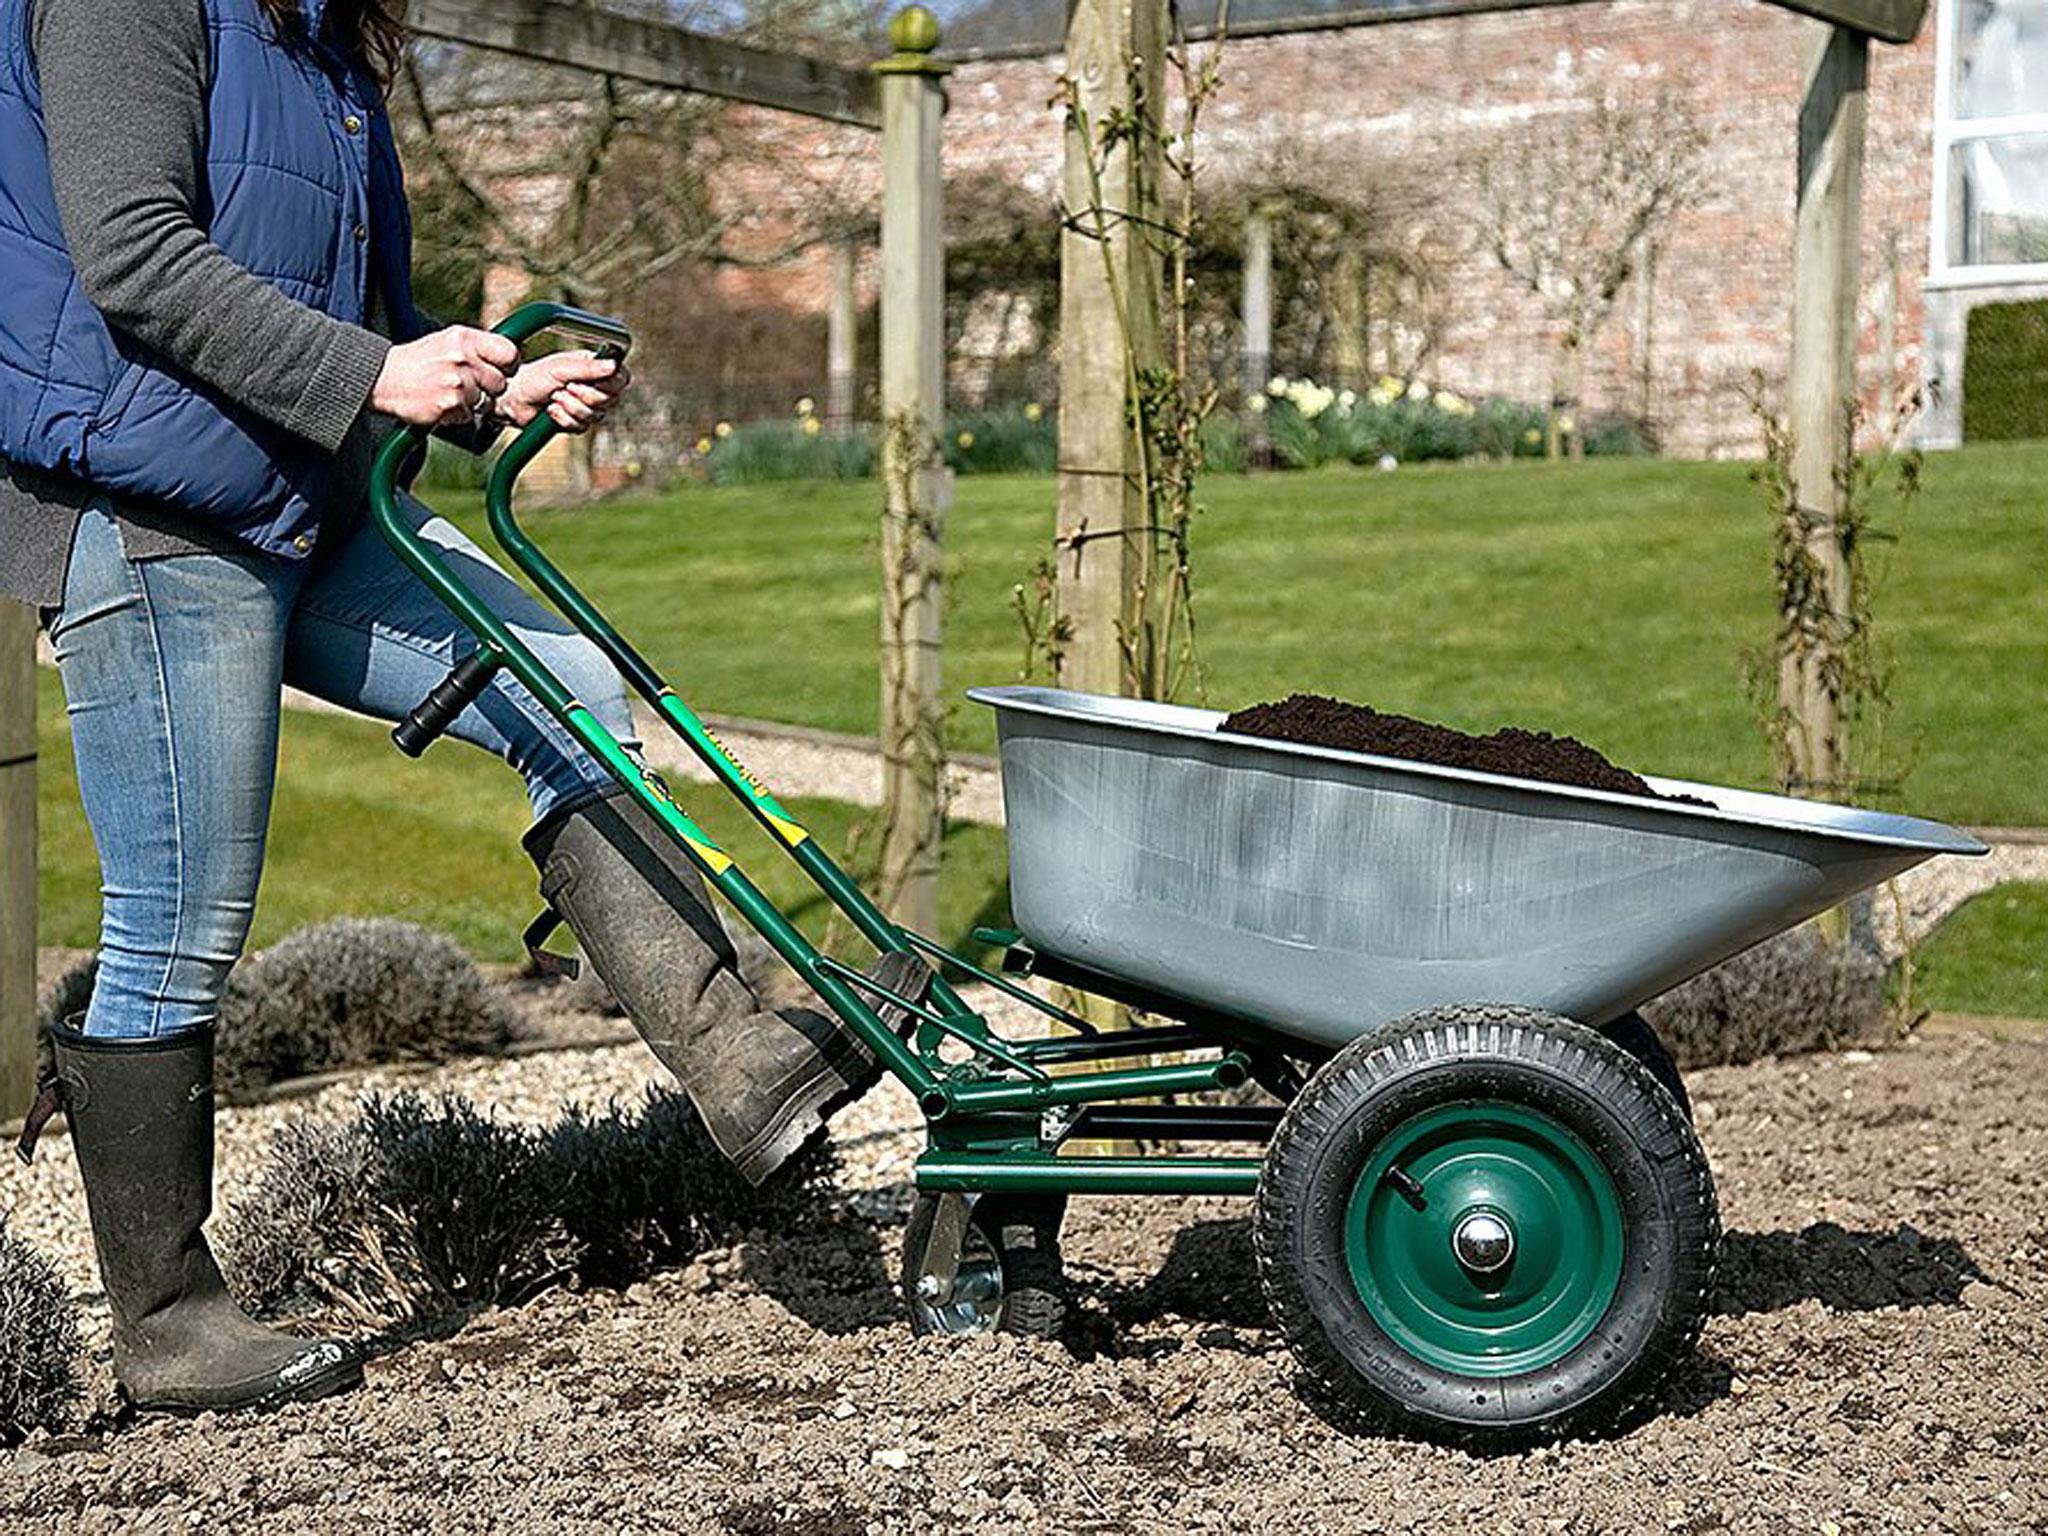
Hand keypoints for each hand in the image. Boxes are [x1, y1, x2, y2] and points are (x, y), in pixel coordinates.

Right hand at [371, 326, 518, 427]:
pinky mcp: (450, 405)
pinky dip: (458, 414)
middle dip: (488, 388)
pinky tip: (441, 402)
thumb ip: (478, 348)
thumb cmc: (419, 361)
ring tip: (449, 392)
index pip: (510, 353)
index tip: (501, 371)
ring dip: (472, 403)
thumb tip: (511, 359)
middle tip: (468, 385)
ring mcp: (457, 383)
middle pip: (500, 383)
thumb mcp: (448, 341)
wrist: (384, 378)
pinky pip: (469, 416)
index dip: (509, 366)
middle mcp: (463, 358)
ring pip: (486, 402)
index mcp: (465, 339)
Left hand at [493, 350, 630, 433]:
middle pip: (609, 399)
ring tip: (554, 397)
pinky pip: (581, 427)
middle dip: (583, 395)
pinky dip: (563, 418)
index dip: (610, 383)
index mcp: (594, 368)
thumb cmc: (534, 377)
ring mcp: (586, 407)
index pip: (621, 378)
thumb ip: (589, 368)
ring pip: (595, 415)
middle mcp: (594, 388)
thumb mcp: (561, 368)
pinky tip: (551, 411)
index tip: (590, 379)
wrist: (514, 398)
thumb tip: (614, 365)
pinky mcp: (576, 423)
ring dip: (570, 406)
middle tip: (565, 386)